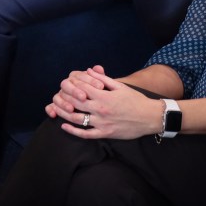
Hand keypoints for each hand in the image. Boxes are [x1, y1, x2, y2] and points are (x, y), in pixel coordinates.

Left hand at [46, 66, 163, 140]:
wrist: (149, 117)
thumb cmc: (135, 100)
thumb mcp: (119, 86)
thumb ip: (103, 79)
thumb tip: (89, 71)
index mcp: (103, 96)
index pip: (81, 88)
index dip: (70, 85)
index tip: (64, 84)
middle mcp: (100, 109)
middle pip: (75, 102)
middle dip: (64, 98)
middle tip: (56, 96)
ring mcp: (102, 123)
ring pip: (77, 118)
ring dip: (64, 113)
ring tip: (55, 109)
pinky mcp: (105, 133)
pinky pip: (86, 134)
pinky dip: (73, 131)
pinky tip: (64, 126)